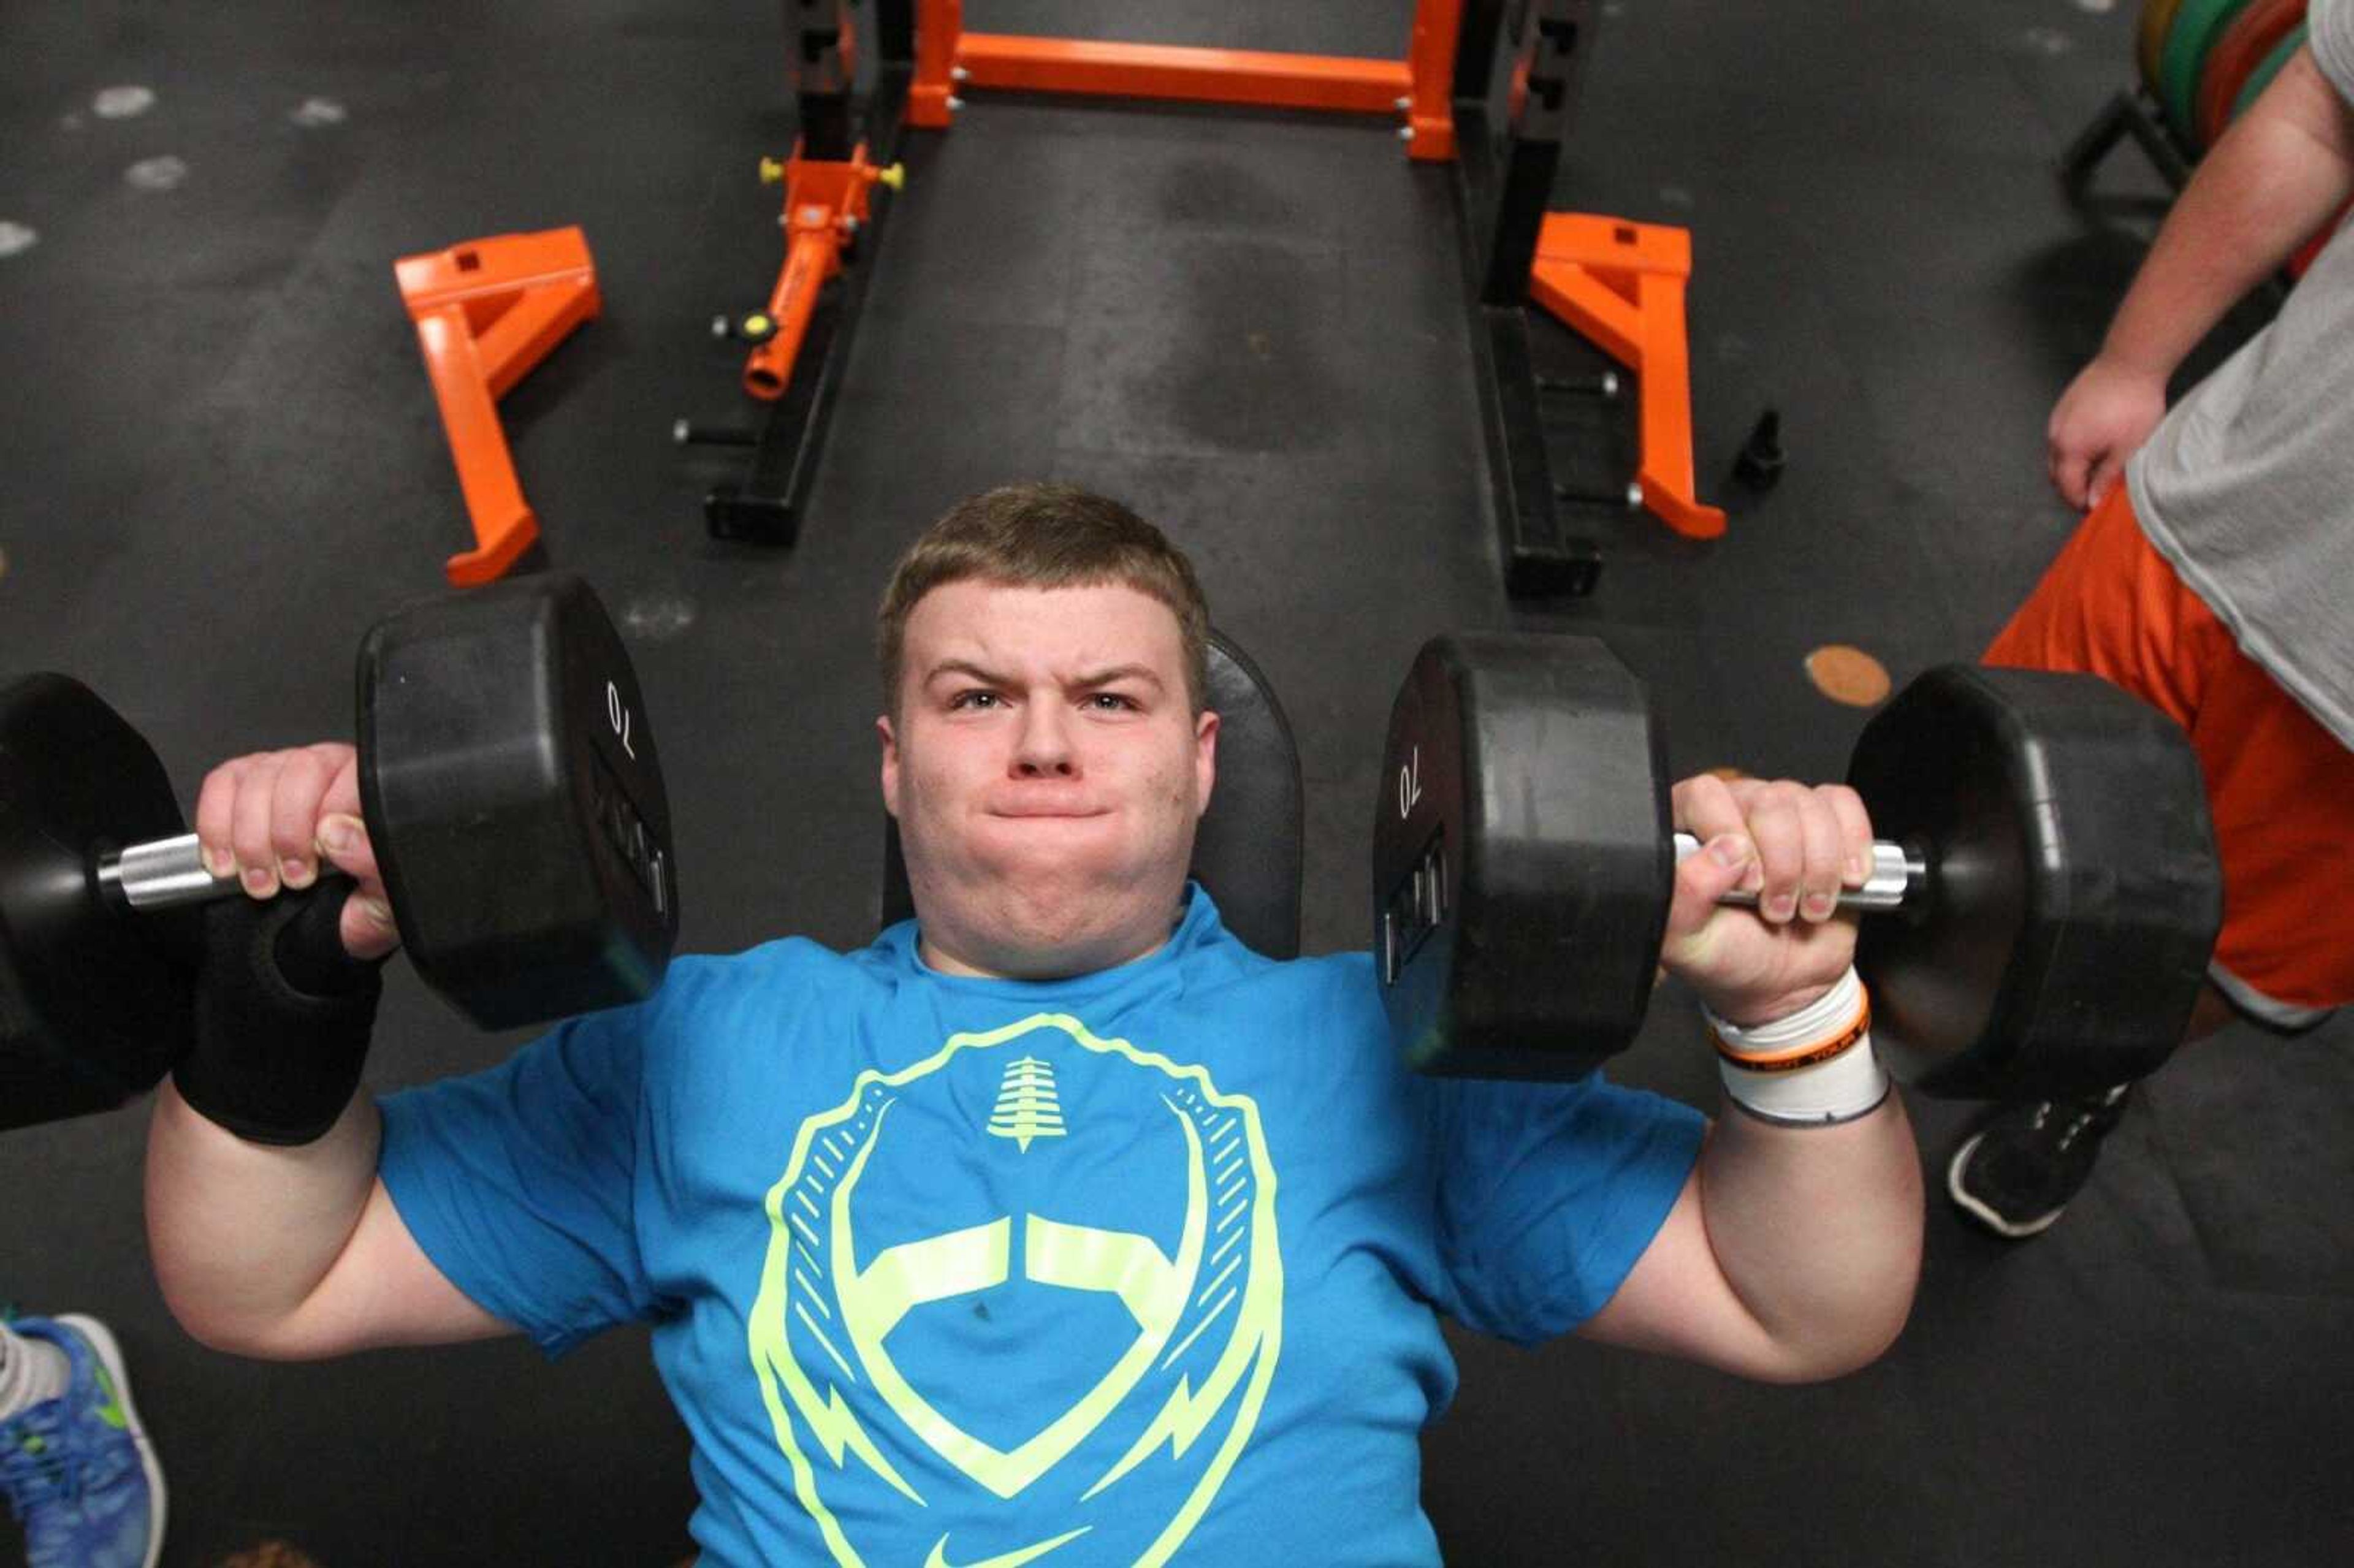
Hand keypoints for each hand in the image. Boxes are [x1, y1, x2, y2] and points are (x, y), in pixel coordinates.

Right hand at [193, 745, 400, 960]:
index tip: (322, 859)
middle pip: (298, 771)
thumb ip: (373, 861)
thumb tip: (338, 834)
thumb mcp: (384, 896)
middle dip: (286, 833)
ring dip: (250, 838)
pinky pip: (221, 784)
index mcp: (371, 790)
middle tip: (292, 878)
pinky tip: (227, 861)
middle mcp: (329, 770)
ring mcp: (284, 771)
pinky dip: (215, 826)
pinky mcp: (244, 783)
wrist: (336, 922)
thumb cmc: (363, 900)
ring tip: (262, 881)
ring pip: (257, 778)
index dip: (329, 819)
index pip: (351, 777)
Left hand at [1661, 774, 1873, 1026]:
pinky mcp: (1825, 822)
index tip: (1747, 885)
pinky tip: (1846, 880)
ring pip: (1810, 806)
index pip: (1706, 795)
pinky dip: (1853, 844)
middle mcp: (1734, 810)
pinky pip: (1843, 803)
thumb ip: (1685, 896)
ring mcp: (1782, 814)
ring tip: (1808, 908)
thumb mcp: (1688, 941)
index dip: (1730, 834)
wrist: (1782, 982)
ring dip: (1820, 867)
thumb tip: (1723, 852)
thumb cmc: (1729, 956)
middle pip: (1769, 801)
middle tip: (1777, 909)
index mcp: (1688, 828)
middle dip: (1784, 865)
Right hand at [2047, 355, 2167, 509]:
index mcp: (2070, 450)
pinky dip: (2072, 448)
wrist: (2130, 362)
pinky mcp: (2063, 406)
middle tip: (2096, 491)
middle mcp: (2056, 436)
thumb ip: (2106, 478)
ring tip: (2097, 466)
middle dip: (2072, 487)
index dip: (2080, 502)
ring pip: (2057, 455)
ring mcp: (2057, 419)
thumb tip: (2093, 501)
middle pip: (2056, 474)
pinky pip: (2061, 436)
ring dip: (2072, 466)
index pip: (2067, 488)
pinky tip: (2094, 442)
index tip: (2096, 507)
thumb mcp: (2127, 449)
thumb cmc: (2134, 405)